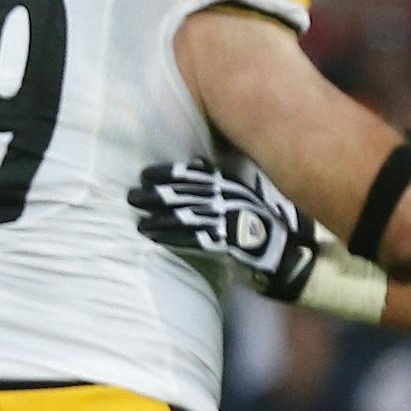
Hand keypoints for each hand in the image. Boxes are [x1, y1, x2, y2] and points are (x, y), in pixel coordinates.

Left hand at [130, 161, 318, 300]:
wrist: (280, 247)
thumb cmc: (258, 218)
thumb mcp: (242, 191)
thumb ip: (219, 178)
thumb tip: (196, 162)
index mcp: (228, 185)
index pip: (191, 175)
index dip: (166, 174)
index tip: (145, 174)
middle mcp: (223, 201)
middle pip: (181, 195)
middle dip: (153, 196)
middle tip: (131, 196)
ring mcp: (222, 221)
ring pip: (182, 217)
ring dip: (156, 219)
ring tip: (139, 221)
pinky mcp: (221, 242)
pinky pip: (190, 238)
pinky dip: (169, 237)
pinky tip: (152, 237)